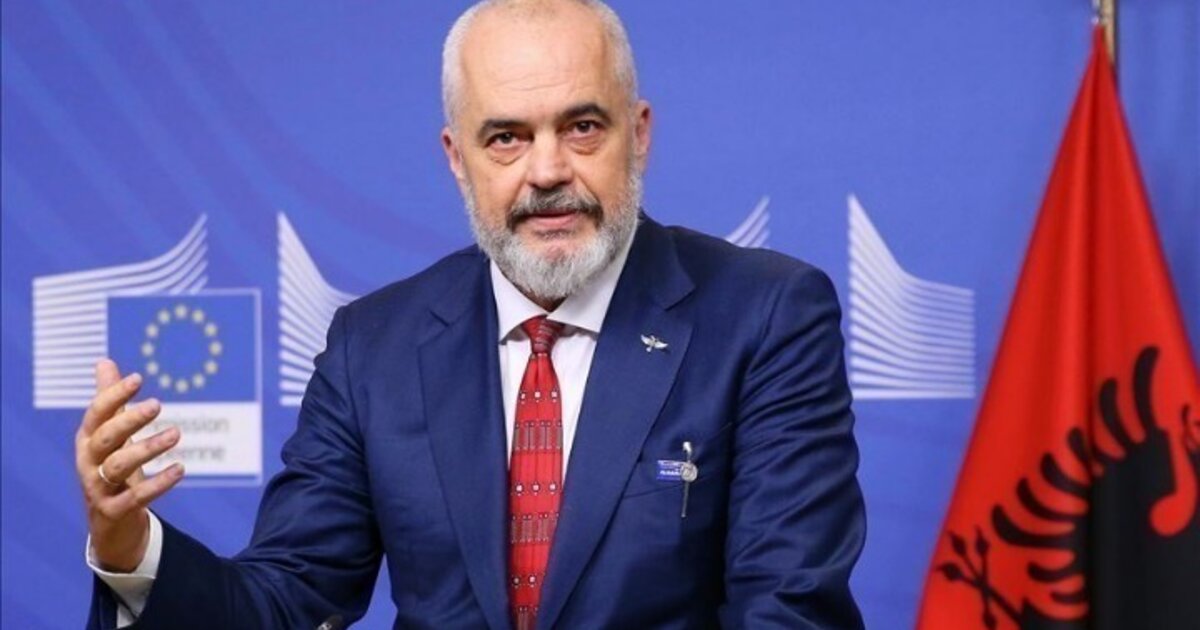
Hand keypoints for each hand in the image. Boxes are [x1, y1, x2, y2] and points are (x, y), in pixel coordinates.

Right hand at [76, 359, 184, 571]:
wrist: (108, 524)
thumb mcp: (110, 435)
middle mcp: (87, 462)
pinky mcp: (112, 511)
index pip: (96, 413)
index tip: (138, 378)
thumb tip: (104, 362)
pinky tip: (180, 469)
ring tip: (176, 434)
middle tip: (158, 404)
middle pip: (105, 437)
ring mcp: (97, 488)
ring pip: (118, 466)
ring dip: (147, 448)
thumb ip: (110, 401)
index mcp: (88, 440)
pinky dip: (158, 483)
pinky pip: (135, 497)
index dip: (114, 395)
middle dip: (129, 419)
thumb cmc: (111, 470)